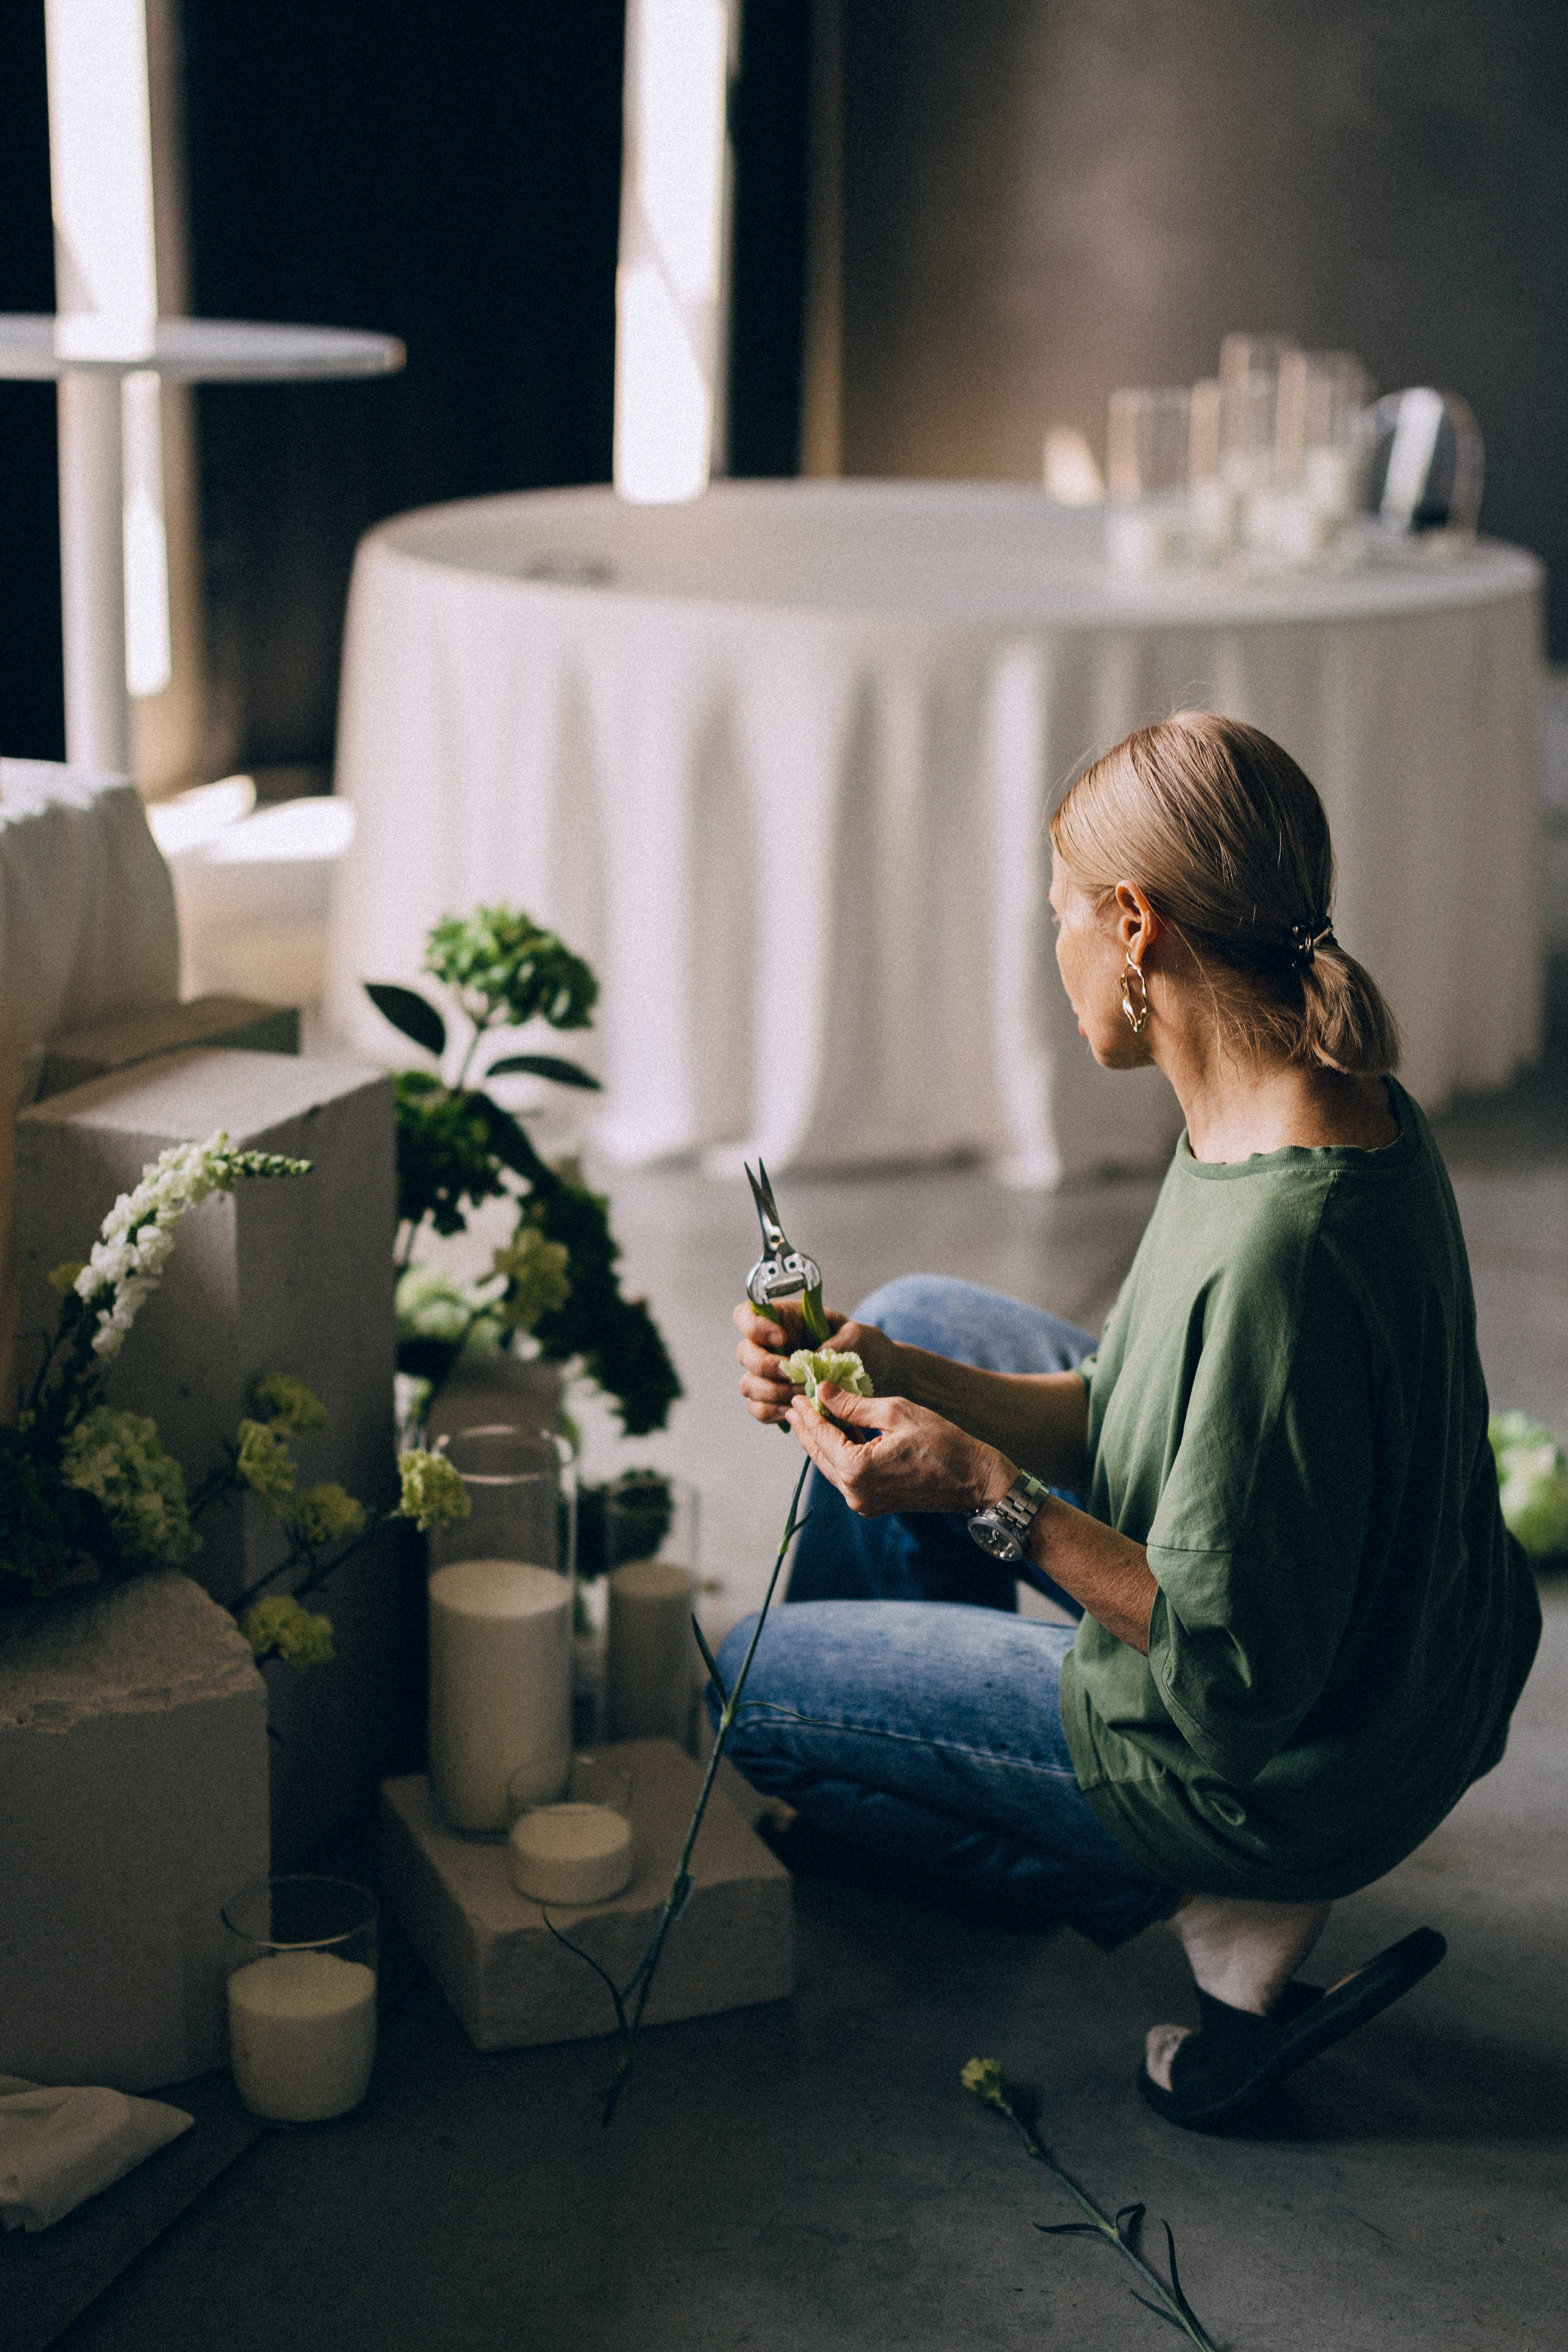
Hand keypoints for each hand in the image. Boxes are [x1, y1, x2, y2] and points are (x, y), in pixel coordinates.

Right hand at [733, 1301, 899, 1425]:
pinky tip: (796, 1410)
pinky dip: (772, 1412)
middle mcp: (771, 1346)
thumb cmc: (865, 1347)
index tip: (781, 1338)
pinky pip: (758, 1408)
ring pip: (748, 1384)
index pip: (747, 1313)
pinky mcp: (775, 1399)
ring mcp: (771, 1374)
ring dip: (772, 1393)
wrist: (878, 1374)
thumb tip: (810, 1362)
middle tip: (796, 1376)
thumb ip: (833, 1346)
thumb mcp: (856, 1337)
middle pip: (745, 1353)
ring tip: (803, 1396)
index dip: (754, 1325)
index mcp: (784, 1320)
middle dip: (766, 1367)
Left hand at [785, 1382, 1013, 1517]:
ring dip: (822, 1442)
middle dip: (807, 1429)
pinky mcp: (873, 1504)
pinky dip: (839, 1455)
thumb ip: (854, 1404)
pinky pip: (846, 1476)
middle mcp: (855, 1492)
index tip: (796, 1395)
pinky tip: (837, 1436)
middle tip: (795, 1405)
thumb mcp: (896, 1412)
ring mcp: (863, 1503)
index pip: (821, 1436)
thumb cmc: (941, 1441)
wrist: (973, 1479)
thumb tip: (822, 1391)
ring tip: (811, 1417)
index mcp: (857, 1469)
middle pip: (820, 1455)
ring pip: (831, 1467)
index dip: (807, 1413)